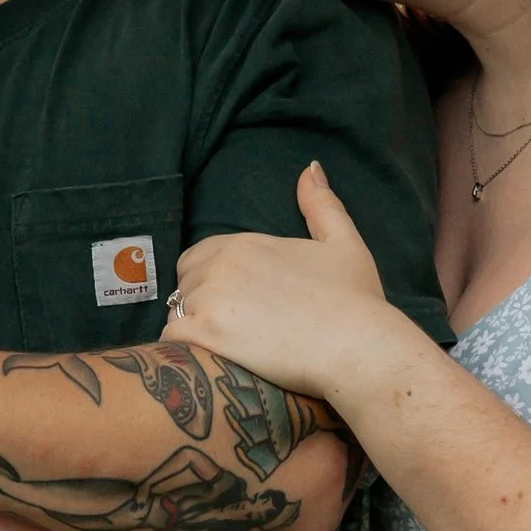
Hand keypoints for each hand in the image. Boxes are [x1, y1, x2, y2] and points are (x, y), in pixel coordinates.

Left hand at [166, 163, 399, 404]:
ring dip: (193, 332)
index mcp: (244, 243)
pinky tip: (211, 362)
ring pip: (176, 314)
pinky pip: (172, 340)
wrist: (358, 348)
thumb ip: (322, 205)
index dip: (212, 283)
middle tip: (231, 332)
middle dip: (199, 306)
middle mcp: (221, 265)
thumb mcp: (344, 243)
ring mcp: (210, 299)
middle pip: (184, 285)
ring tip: (223, 352)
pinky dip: (185, 352)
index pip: (198, 258)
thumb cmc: (356, 301)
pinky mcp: (206, 334)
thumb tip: (310, 167)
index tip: (236, 308)